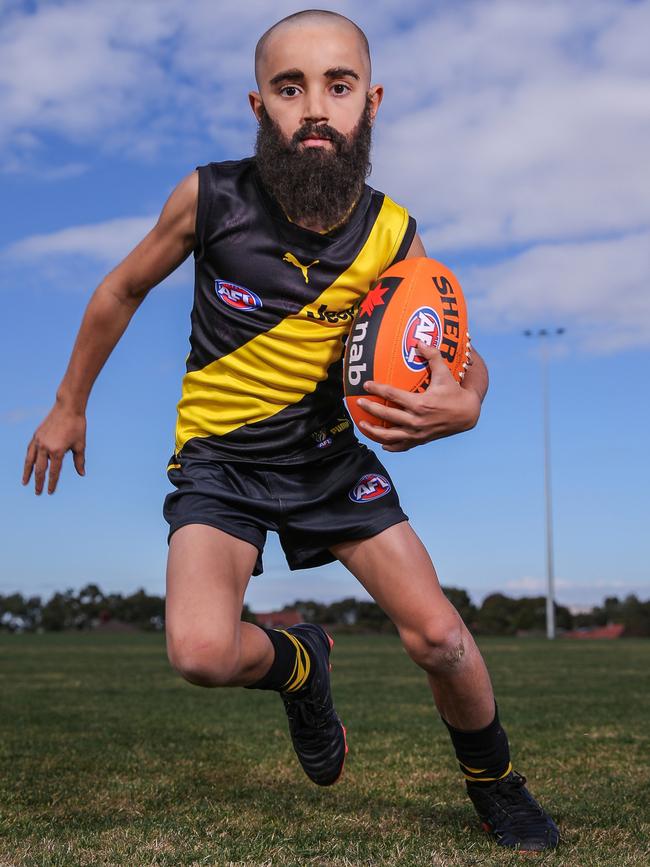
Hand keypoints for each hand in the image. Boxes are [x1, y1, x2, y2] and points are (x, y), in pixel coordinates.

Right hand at [23, 404, 86, 494]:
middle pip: (40, 470)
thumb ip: (79, 461)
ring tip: (25, 483)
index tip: (50, 492)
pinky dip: (28, 459)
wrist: (68, 408)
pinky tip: (28, 465)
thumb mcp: (80, 445)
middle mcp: (45, 447)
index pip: (54, 472)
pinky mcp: (36, 435)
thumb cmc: (77, 426)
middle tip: (37, 492)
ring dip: (28, 473)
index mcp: (57, 451)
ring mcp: (38, 441)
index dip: (52, 483)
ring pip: (30, 461)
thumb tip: (82, 473)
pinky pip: (30, 451)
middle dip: (38, 482)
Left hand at [356, 341, 480, 451]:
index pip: (392, 395)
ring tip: (362, 424)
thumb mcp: (444, 373)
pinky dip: (390, 445)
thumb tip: (419, 341)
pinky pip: (402, 446)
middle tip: (359, 402)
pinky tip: (381, 443)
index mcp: (420, 404)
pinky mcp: (420, 440)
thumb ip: (432, 356)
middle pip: (387, 415)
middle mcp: (416, 420)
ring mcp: (417, 433)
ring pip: (390, 436)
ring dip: (374, 431)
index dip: (377, 389)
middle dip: (370, 408)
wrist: (467, 415)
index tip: (366, 384)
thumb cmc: (454, 392)